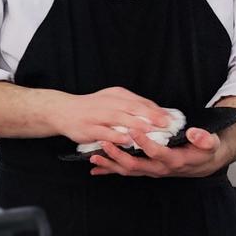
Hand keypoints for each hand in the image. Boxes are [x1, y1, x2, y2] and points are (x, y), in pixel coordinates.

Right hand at [44, 87, 171, 146]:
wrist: (63, 110)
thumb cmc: (92, 107)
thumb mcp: (112, 99)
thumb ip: (132, 105)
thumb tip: (157, 113)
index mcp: (116, 94)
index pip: (140, 102)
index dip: (156, 110)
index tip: (171, 119)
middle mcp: (108, 103)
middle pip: (133, 108)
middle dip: (151, 117)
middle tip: (166, 125)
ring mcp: (97, 115)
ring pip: (120, 119)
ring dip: (136, 125)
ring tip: (151, 132)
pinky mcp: (89, 128)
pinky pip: (105, 132)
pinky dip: (116, 136)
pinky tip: (127, 141)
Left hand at [89, 126, 226, 178]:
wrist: (203, 163)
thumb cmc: (205, 151)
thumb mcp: (211, 143)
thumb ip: (204, 139)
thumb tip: (194, 133)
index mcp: (174, 160)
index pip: (157, 152)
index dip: (144, 142)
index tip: (133, 130)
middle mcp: (160, 169)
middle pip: (135, 165)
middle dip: (118, 155)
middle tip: (104, 143)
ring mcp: (151, 171)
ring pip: (127, 170)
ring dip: (110, 164)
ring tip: (93, 158)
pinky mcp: (146, 170)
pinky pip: (126, 172)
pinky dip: (110, 171)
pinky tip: (96, 169)